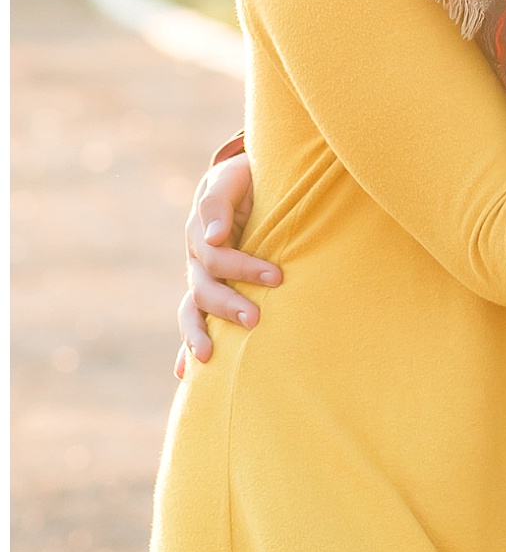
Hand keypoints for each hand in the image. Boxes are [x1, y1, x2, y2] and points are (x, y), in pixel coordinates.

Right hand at [175, 153, 276, 376]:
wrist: (244, 182)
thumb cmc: (244, 179)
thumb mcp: (230, 179)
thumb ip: (218, 202)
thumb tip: (215, 237)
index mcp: (201, 232)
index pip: (217, 257)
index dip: (243, 267)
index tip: (275, 277)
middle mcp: (196, 259)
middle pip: (203, 289)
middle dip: (228, 306)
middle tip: (255, 320)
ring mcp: (199, 278)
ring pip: (191, 310)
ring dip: (198, 333)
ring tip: (209, 357)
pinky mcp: (207, 292)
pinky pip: (192, 321)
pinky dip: (185, 346)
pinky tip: (185, 372)